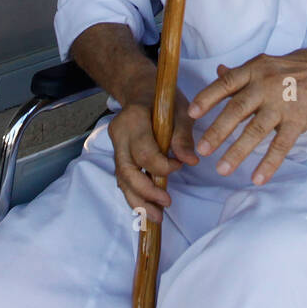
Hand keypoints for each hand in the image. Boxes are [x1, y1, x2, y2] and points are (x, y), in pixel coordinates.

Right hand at [108, 86, 196, 223]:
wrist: (142, 90)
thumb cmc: (165, 99)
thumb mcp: (182, 111)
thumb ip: (183, 137)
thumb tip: (190, 162)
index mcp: (133, 119)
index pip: (144, 154)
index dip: (163, 167)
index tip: (181, 165)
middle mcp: (119, 134)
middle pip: (127, 171)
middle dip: (146, 193)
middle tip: (166, 205)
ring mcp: (116, 146)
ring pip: (121, 180)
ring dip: (138, 201)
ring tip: (156, 217)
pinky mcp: (118, 155)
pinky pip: (123, 179)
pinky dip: (135, 195)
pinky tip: (148, 208)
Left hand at [188, 49, 306, 185]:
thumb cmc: (297, 69)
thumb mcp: (267, 64)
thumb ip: (242, 73)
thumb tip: (218, 71)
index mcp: (256, 69)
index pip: (227, 83)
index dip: (208, 98)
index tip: (191, 114)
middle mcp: (267, 84)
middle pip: (237, 109)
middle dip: (218, 130)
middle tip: (202, 149)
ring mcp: (283, 103)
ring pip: (256, 129)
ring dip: (238, 151)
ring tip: (222, 169)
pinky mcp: (298, 120)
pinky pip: (281, 144)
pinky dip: (269, 162)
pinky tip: (257, 178)